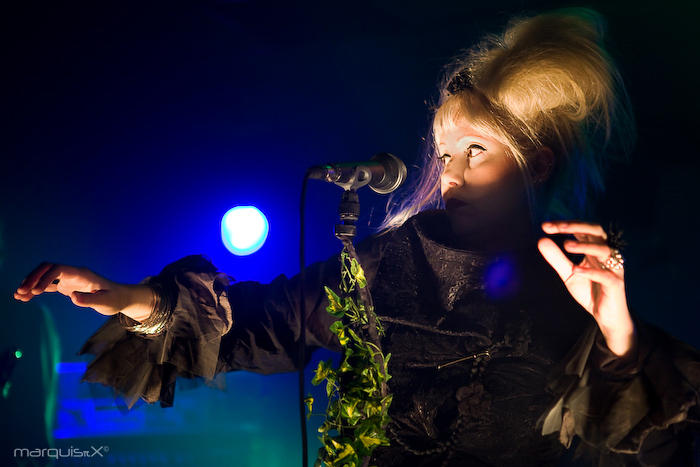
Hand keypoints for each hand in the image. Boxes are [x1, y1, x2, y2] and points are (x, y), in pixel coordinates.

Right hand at [14, 262, 154, 321]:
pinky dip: (35, 290)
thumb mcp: (105, 302)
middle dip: (33, 278)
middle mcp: (73, 273)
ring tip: (18, 295)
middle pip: (47, 269)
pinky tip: (24, 298)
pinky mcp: (66, 286)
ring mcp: (68, 279)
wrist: (120, 298)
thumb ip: (90, 299)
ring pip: (44, 276)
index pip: (58, 269)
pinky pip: (47, 285)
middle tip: (21, 292)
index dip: (45, 278)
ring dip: (31, 283)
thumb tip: (72, 296)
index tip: (36, 291)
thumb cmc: (115, 299)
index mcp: (82, 274)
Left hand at [537, 221, 635, 357]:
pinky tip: (576, 270)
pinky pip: (606, 275)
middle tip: (556, 227)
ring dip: (585, 246)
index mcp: (594, 249)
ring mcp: (613, 268)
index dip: (565, 225)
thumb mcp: (568, 274)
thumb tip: (541, 240)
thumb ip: (556, 258)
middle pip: (596, 231)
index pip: (581, 230)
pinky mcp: (615, 284)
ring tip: (566, 245)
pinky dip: (591, 271)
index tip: (545, 226)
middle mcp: (606, 254)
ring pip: (604, 250)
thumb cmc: (590, 291)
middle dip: (577, 226)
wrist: (605, 316)